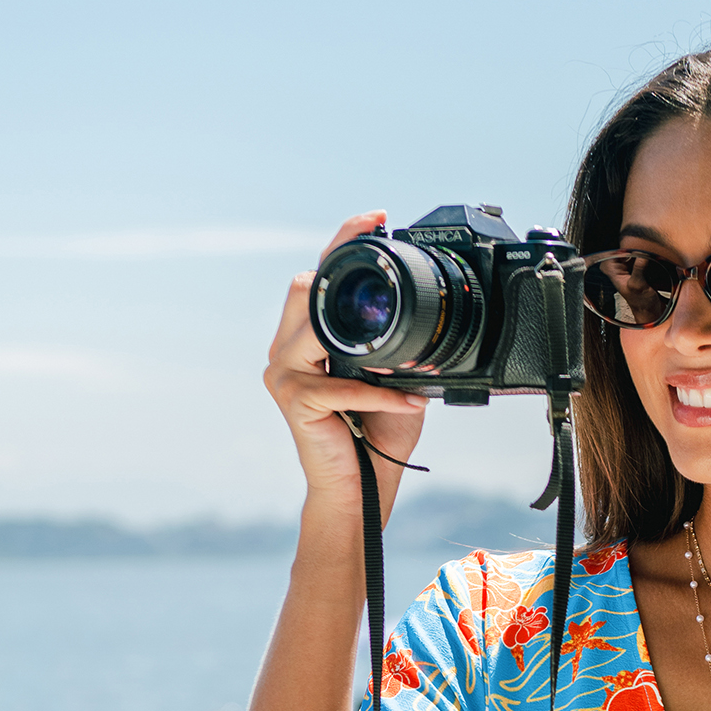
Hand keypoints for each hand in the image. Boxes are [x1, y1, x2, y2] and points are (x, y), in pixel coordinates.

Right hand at [264, 211, 428, 514]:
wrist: (359, 493)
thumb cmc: (375, 439)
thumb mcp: (394, 381)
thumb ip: (396, 349)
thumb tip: (426, 318)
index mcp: (306, 342)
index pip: (317, 281)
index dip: (341, 245)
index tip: (374, 218)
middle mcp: (286, 352)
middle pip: (304, 290)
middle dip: (338, 260)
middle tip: (378, 234)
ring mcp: (284, 374)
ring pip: (313, 326)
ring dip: (362, 334)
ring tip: (400, 341)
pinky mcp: (294, 401)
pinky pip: (342, 384)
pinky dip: (381, 393)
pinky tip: (409, 399)